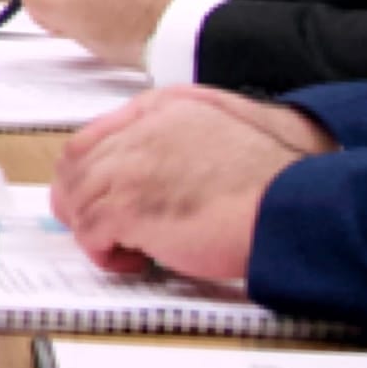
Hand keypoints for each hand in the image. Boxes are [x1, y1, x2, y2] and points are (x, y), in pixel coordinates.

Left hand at [46, 89, 322, 290]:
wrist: (290, 204)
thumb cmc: (273, 178)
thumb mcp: (225, 125)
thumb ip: (183, 135)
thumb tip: (159, 168)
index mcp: (164, 106)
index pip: (96, 134)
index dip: (88, 170)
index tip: (91, 193)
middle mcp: (140, 130)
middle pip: (76, 164)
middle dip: (79, 200)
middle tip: (98, 227)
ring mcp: (129, 166)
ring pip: (77, 200)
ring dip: (95, 231)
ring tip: (125, 249)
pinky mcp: (127, 207)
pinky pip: (89, 233)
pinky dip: (105, 253)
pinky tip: (134, 260)